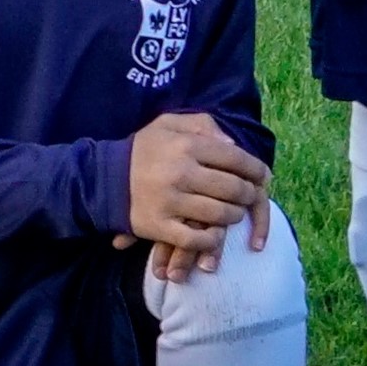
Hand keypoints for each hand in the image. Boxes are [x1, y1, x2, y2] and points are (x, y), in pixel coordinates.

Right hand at [123, 110, 275, 276]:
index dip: (256, 168)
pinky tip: (215, 235)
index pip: (234, 158)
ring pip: (220, 215)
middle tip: (249, 197)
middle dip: (248, 194)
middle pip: (233, 188)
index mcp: (185, 146)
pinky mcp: (160, 226)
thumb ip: (202, 126)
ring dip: (234, 216)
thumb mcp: (168, 124)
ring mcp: (170, 202)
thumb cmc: (142, 150)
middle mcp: (180, 173)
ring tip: (234, 213)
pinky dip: (212, 240)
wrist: (103, 178)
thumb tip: (233, 145)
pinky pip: (197, 239)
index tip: (263, 176)